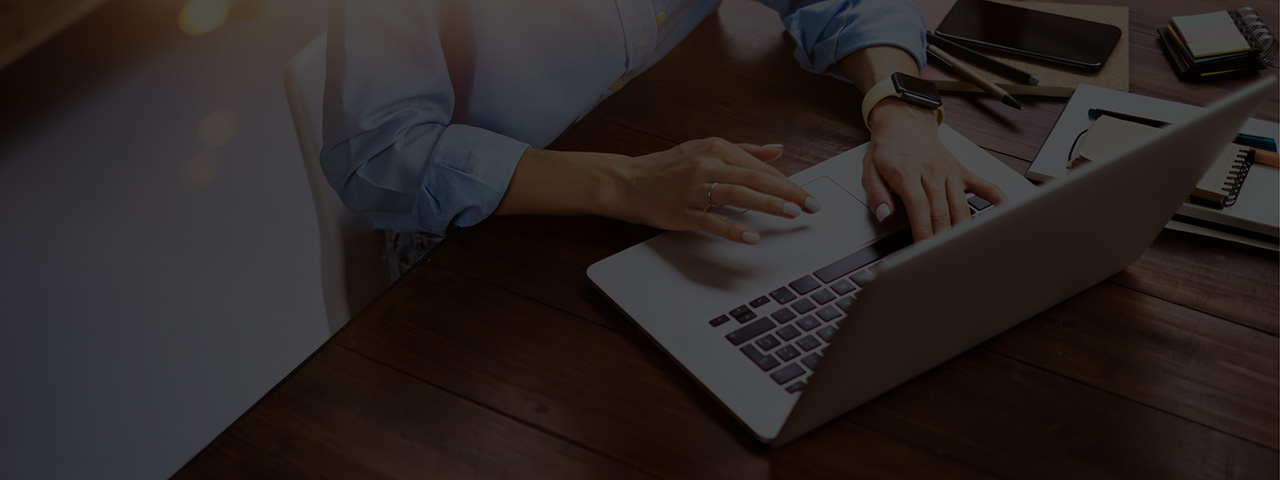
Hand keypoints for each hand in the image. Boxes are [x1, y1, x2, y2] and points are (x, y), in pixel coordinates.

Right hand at [610, 138, 820, 243]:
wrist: (628, 181)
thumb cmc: (668, 167)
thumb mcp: (707, 150)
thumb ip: (745, 151)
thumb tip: (777, 149)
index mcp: (716, 149)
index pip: (760, 168)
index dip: (787, 182)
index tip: (807, 196)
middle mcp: (707, 165)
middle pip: (754, 179)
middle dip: (787, 193)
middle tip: (809, 206)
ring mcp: (693, 189)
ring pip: (737, 195)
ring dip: (767, 205)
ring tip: (790, 213)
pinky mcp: (682, 211)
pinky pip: (711, 221)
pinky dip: (732, 229)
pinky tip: (751, 237)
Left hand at [862, 101, 1005, 241]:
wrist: (905, 121)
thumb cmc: (888, 148)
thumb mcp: (870, 171)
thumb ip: (877, 195)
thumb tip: (885, 215)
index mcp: (907, 173)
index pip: (919, 207)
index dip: (923, 230)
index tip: (924, 248)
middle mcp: (932, 173)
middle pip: (941, 211)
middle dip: (942, 237)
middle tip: (941, 257)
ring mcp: (950, 172)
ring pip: (961, 206)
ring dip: (962, 230)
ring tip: (962, 249)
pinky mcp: (962, 172)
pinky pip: (984, 186)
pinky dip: (997, 200)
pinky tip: (1005, 215)